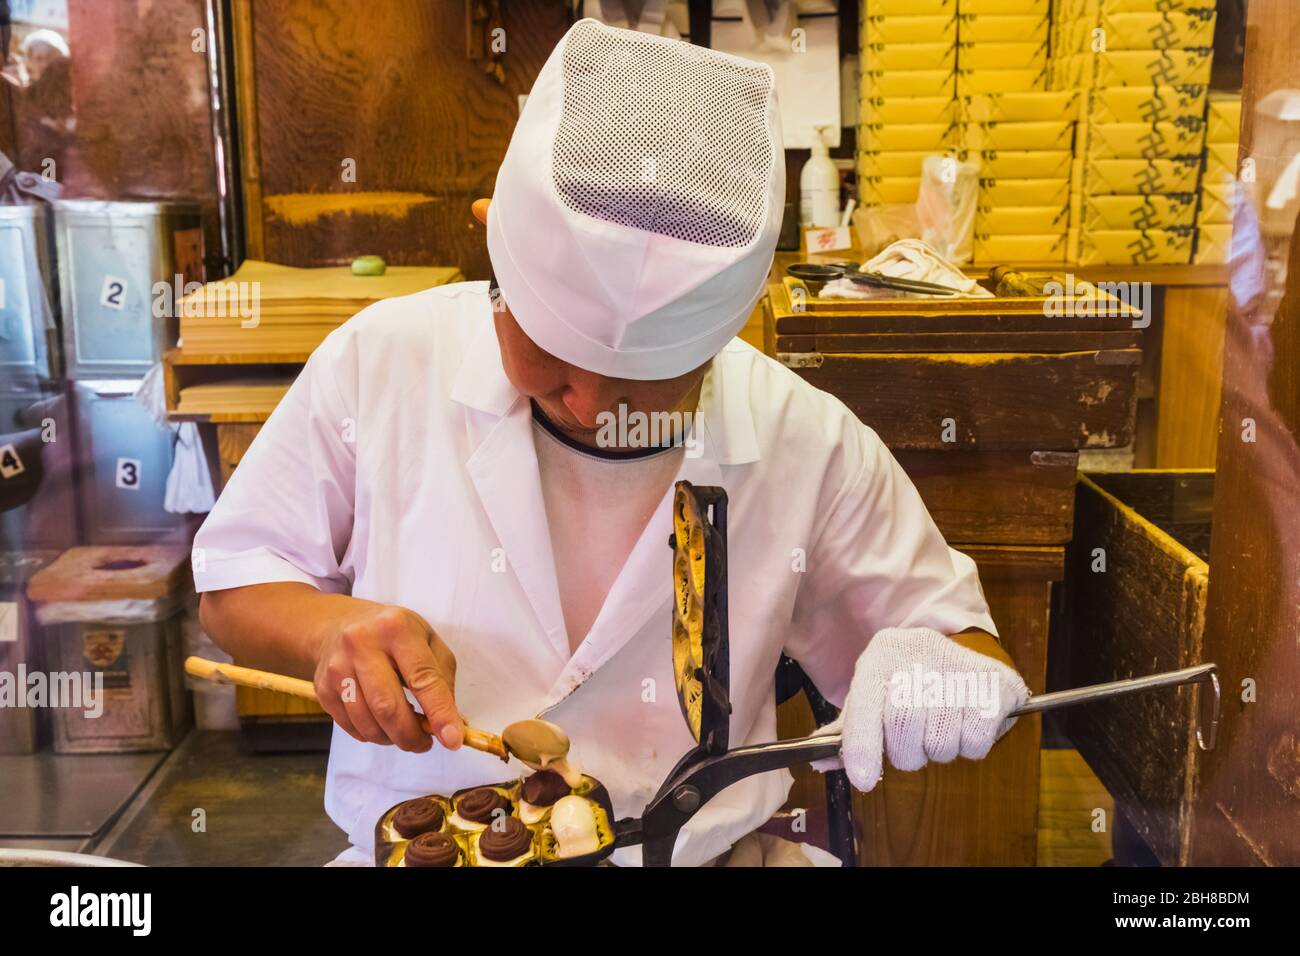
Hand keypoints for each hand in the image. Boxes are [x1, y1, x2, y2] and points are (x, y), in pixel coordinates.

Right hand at [312, 601, 461, 752]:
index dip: (440, 713)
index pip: (422, 678)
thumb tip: (450, 723)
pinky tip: (381, 723)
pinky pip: (351, 727)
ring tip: (405, 732)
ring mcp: (338, 667)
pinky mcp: (323, 687)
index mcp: (396, 628)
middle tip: (425, 744)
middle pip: (388, 707)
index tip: (452, 740)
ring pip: (368, 723)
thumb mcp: (427, 640)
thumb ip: (442, 679)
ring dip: (392, 739)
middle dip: (411, 736)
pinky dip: (372, 735)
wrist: (340, 624)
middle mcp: (362, 644)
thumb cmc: (393, 634)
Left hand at [813, 627, 1028, 791]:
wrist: (963, 654)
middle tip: (912, 746)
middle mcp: (919, 652)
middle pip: (904, 727)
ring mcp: (959, 666)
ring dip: (938, 751)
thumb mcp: (874, 695)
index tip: (862, 780)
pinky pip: (974, 744)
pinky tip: (965, 724)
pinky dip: (968, 747)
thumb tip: (819, 761)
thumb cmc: (908, 683)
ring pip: (940, 742)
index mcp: (882, 654)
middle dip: (906, 752)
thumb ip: (848, 730)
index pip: (867, 704)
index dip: (862, 745)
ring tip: (940, 729)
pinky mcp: (994, 685)